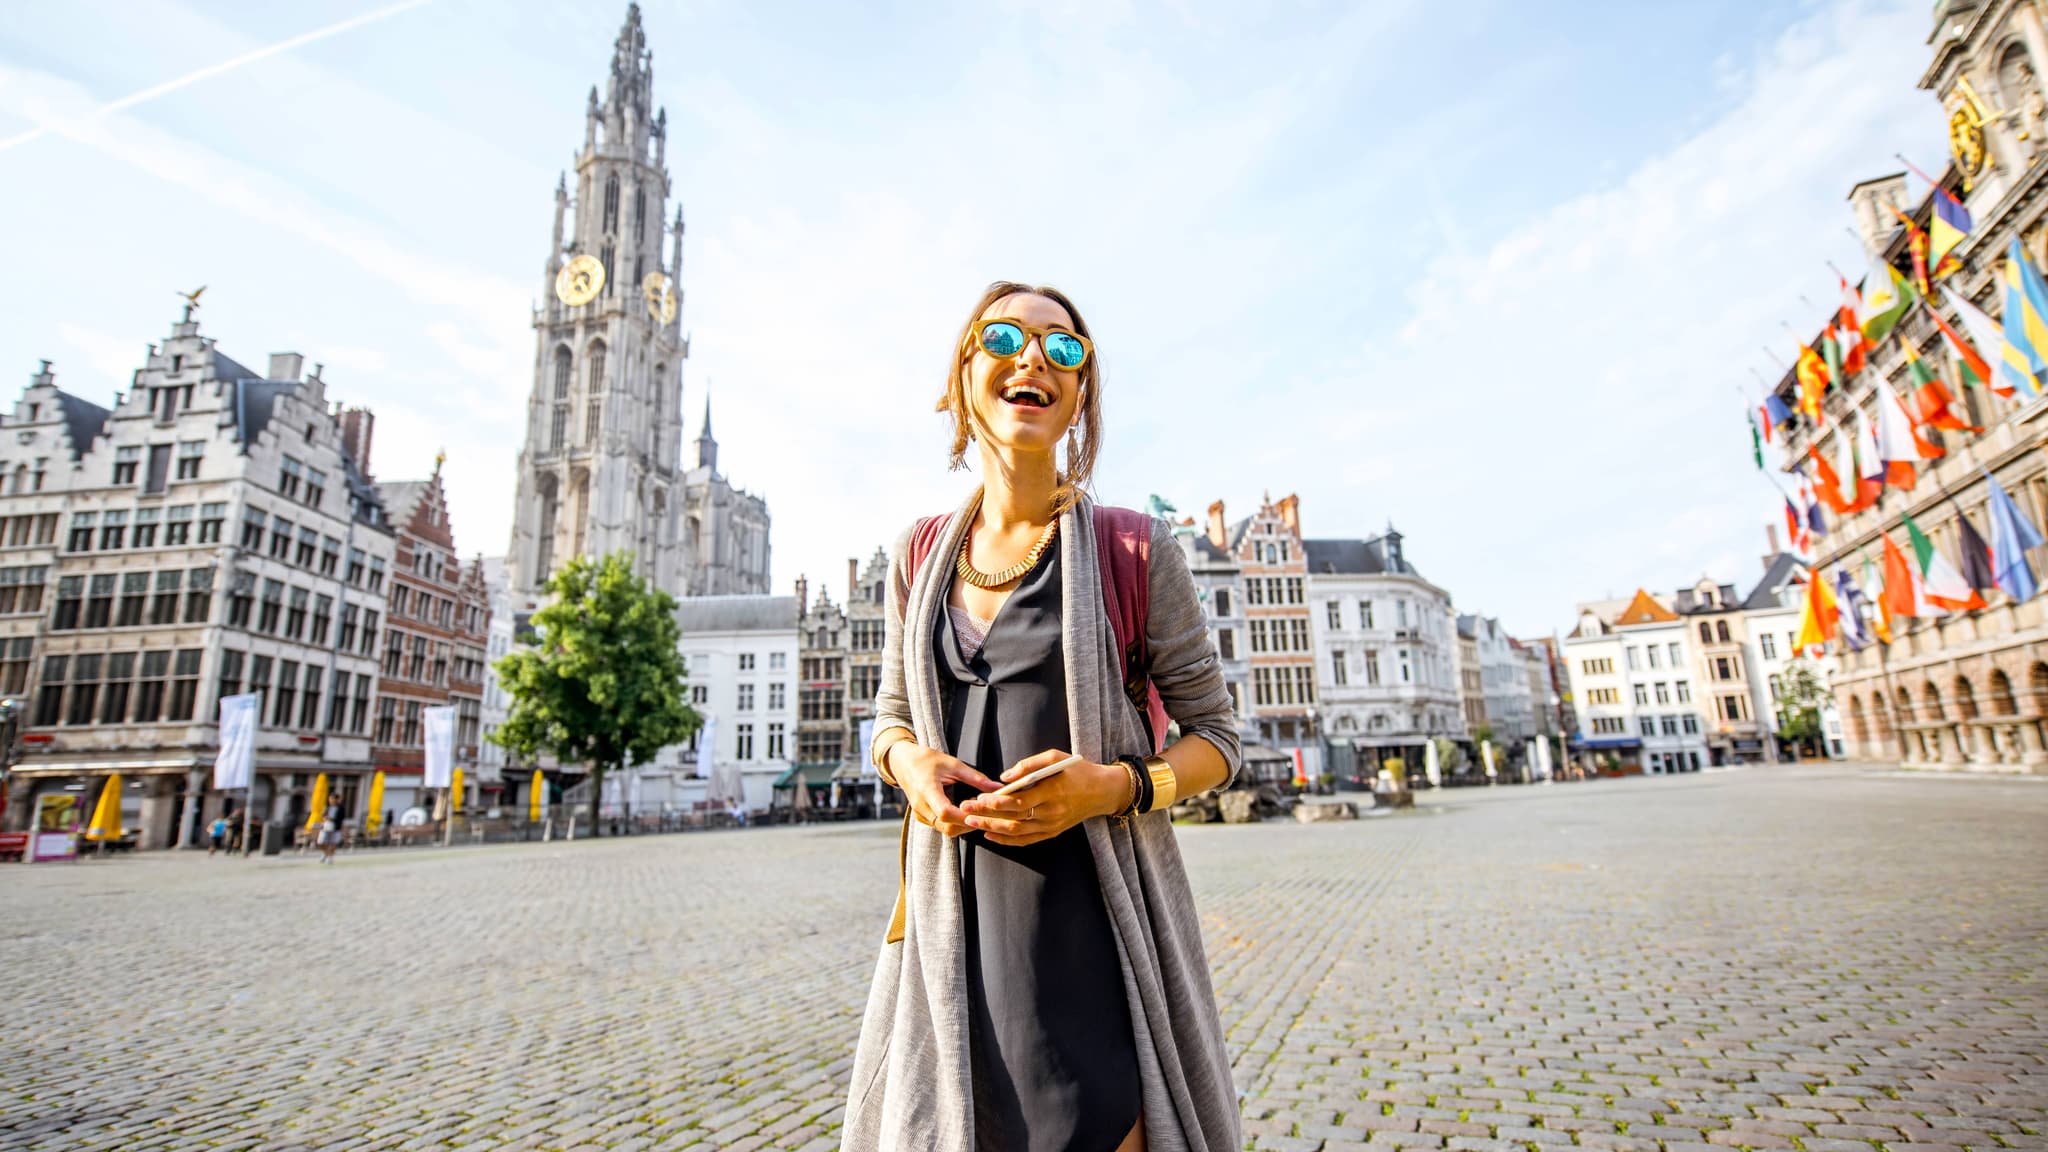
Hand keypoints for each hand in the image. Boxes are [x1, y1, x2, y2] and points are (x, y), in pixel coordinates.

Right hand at [889, 740, 998, 837]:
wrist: (904, 763)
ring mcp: (920, 814)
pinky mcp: (922, 818)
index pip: (945, 812)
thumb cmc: (927, 760)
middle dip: (969, 823)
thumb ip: (976, 778)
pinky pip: (941, 827)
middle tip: (986, 815)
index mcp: (926, 789)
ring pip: (945, 829)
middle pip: (947, 826)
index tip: (980, 810)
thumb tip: (998, 787)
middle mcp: (921, 806)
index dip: (964, 815)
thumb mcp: (953, 764)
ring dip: (964, 825)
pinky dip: (955, 823)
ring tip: (978, 813)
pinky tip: (966, 813)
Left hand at [957, 749, 1125, 847]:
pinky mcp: (1053, 832)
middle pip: (1013, 819)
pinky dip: (1006, 840)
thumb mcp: (1056, 757)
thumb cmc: (1077, 770)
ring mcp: (1053, 825)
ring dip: (992, 828)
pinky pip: (1026, 840)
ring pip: (1017, 832)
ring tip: (972, 822)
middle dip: (986, 816)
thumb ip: (1029, 765)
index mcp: (1052, 792)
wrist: (1102, 791)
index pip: (1018, 802)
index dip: (995, 803)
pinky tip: (990, 834)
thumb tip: (1004, 777)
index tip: (976, 799)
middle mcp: (1052, 812)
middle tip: (965, 811)